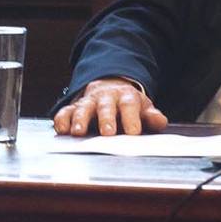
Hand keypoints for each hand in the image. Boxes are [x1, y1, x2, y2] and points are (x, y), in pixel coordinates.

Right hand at [53, 78, 169, 135]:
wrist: (110, 88)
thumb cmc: (128, 104)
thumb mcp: (143, 107)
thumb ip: (151, 116)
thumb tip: (159, 120)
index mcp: (125, 97)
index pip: (129, 106)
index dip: (131, 118)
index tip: (133, 132)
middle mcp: (105, 98)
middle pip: (105, 106)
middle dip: (105, 119)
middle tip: (107, 133)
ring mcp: (89, 102)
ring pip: (83, 108)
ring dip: (79, 120)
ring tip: (78, 133)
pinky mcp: (74, 107)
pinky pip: (66, 111)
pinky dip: (62, 119)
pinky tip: (61, 130)